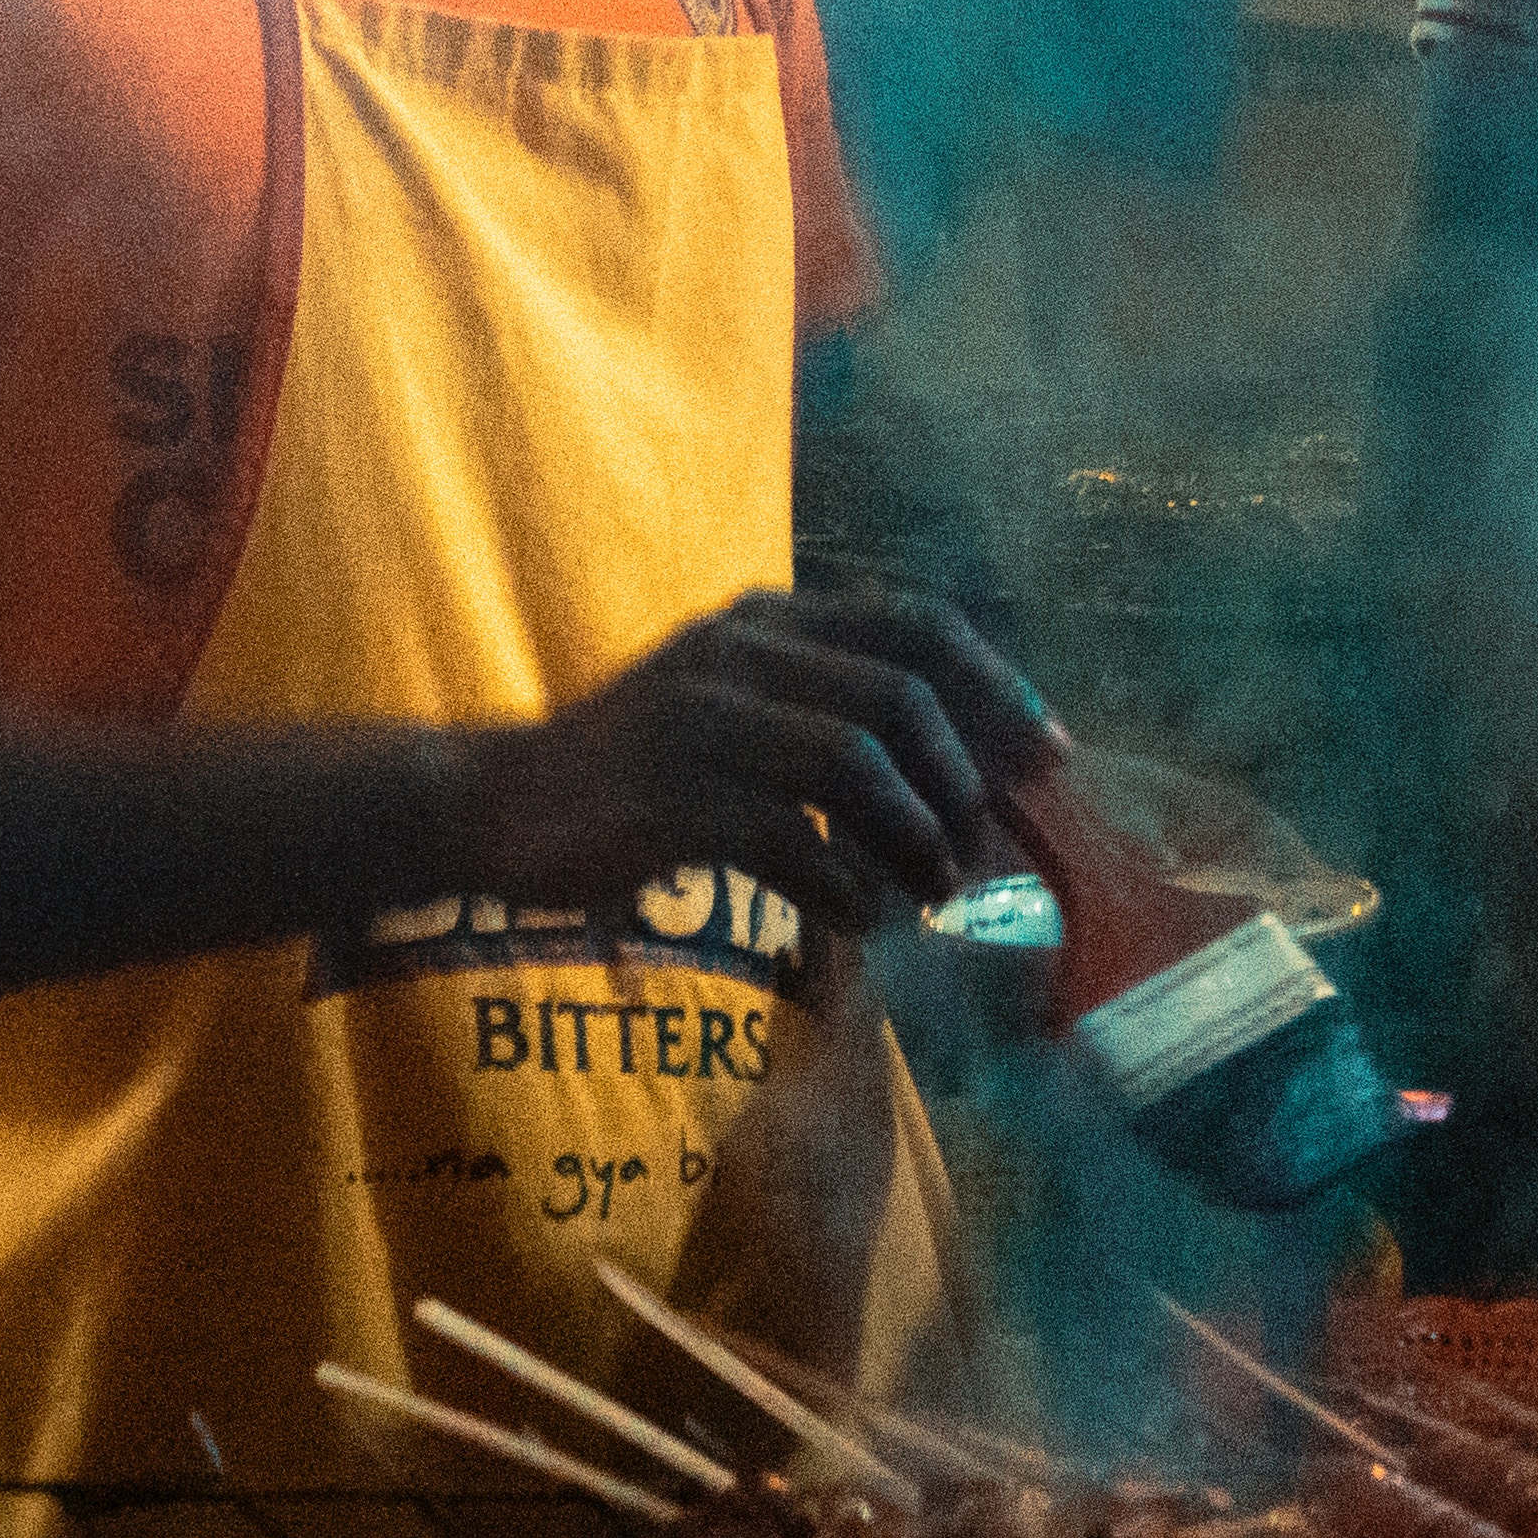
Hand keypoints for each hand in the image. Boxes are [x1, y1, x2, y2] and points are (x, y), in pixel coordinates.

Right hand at [449, 585, 1056, 932]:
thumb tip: (960, 775)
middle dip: (960, 783)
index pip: (915, 625)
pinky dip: (844, 887)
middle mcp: (738, 650)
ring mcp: (699, 719)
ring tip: (928, 892)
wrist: (489, 802)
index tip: (1048, 756)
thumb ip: (824, 716)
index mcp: (765, 619)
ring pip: (855, 765)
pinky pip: (791, 839)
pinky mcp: (669, 797)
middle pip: (900, 698)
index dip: (998, 687)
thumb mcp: (729, 709)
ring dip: (914, 840)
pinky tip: (854, 918)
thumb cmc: (630, 771)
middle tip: (972, 852)